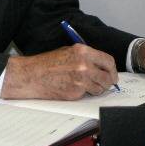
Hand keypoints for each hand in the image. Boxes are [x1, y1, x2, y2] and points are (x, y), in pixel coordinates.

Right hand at [0, 44, 117, 99]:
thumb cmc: (47, 63)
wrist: (32, 75)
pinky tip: (72, 87)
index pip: (108, 61)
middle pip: (108, 77)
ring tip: (84, 84)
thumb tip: (101, 65)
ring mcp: (80, 80)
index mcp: (83, 52)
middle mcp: (84, 65)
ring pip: (100, 88)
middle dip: (108, 81)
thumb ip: (86, 57)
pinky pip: (87, 94)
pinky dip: (83, 92)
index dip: (112, 69)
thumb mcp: (68, 51)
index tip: (112, 73)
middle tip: (106, 82)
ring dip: (96, 88)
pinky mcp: (76, 93)